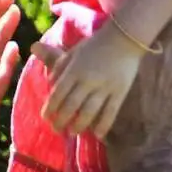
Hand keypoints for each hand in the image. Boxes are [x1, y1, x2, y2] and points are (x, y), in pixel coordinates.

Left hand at [37, 21, 139, 138]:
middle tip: (57, 129)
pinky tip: (97, 135)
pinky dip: (103, 125)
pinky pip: (111, 112)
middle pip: (71, 106)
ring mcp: (105, 87)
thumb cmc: (96, 44)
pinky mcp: (120, 92)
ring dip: (79, 125)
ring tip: (73, 132)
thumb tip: (49, 83)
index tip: (46, 117)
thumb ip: (60, 66)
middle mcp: (88, 80)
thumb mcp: (74, 51)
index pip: (58, 93)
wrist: (125, 37)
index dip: (50, 108)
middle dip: (61, 120)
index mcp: (74, 70)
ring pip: (89, 112)